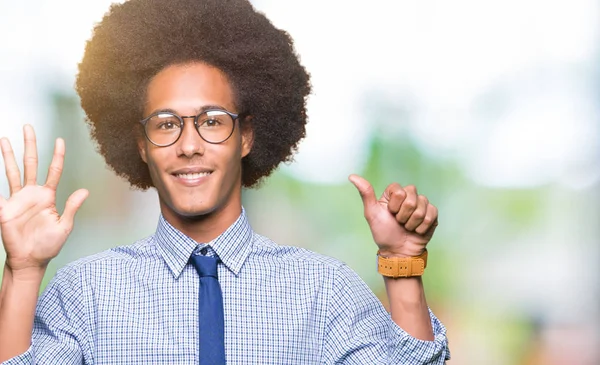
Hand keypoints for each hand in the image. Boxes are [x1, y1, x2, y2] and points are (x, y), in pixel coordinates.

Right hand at [0, 125, 87, 273]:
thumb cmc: (49, 245)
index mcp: (48, 196)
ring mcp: (17, 199)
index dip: (57, 155)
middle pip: (31, 164)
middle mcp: (32, 193)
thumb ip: (72, 207)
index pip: (54, 170)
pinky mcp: (5, 208)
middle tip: (28, 127)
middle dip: (30, 145)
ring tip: (4, 139)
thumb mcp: (64, 226)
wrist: (31, 260)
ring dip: (8, 156)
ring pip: (12, 172)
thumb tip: (85, 191)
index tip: (59, 140)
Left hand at [349, 174, 437, 256]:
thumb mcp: (372, 213)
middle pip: (412, 197)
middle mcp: (408, 196)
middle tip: (399, 222)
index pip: (399, 190)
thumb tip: (352, 176)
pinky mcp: (432, 214)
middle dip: (403, 215)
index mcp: (394, 193)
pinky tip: (417, 230)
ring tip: (407, 227)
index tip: (390, 213)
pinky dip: (422, 227)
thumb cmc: (384, 233)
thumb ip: (365, 193)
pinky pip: (431, 214)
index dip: (394, 205)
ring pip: (422, 206)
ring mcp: (421, 204)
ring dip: (412, 222)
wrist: (399, 251)